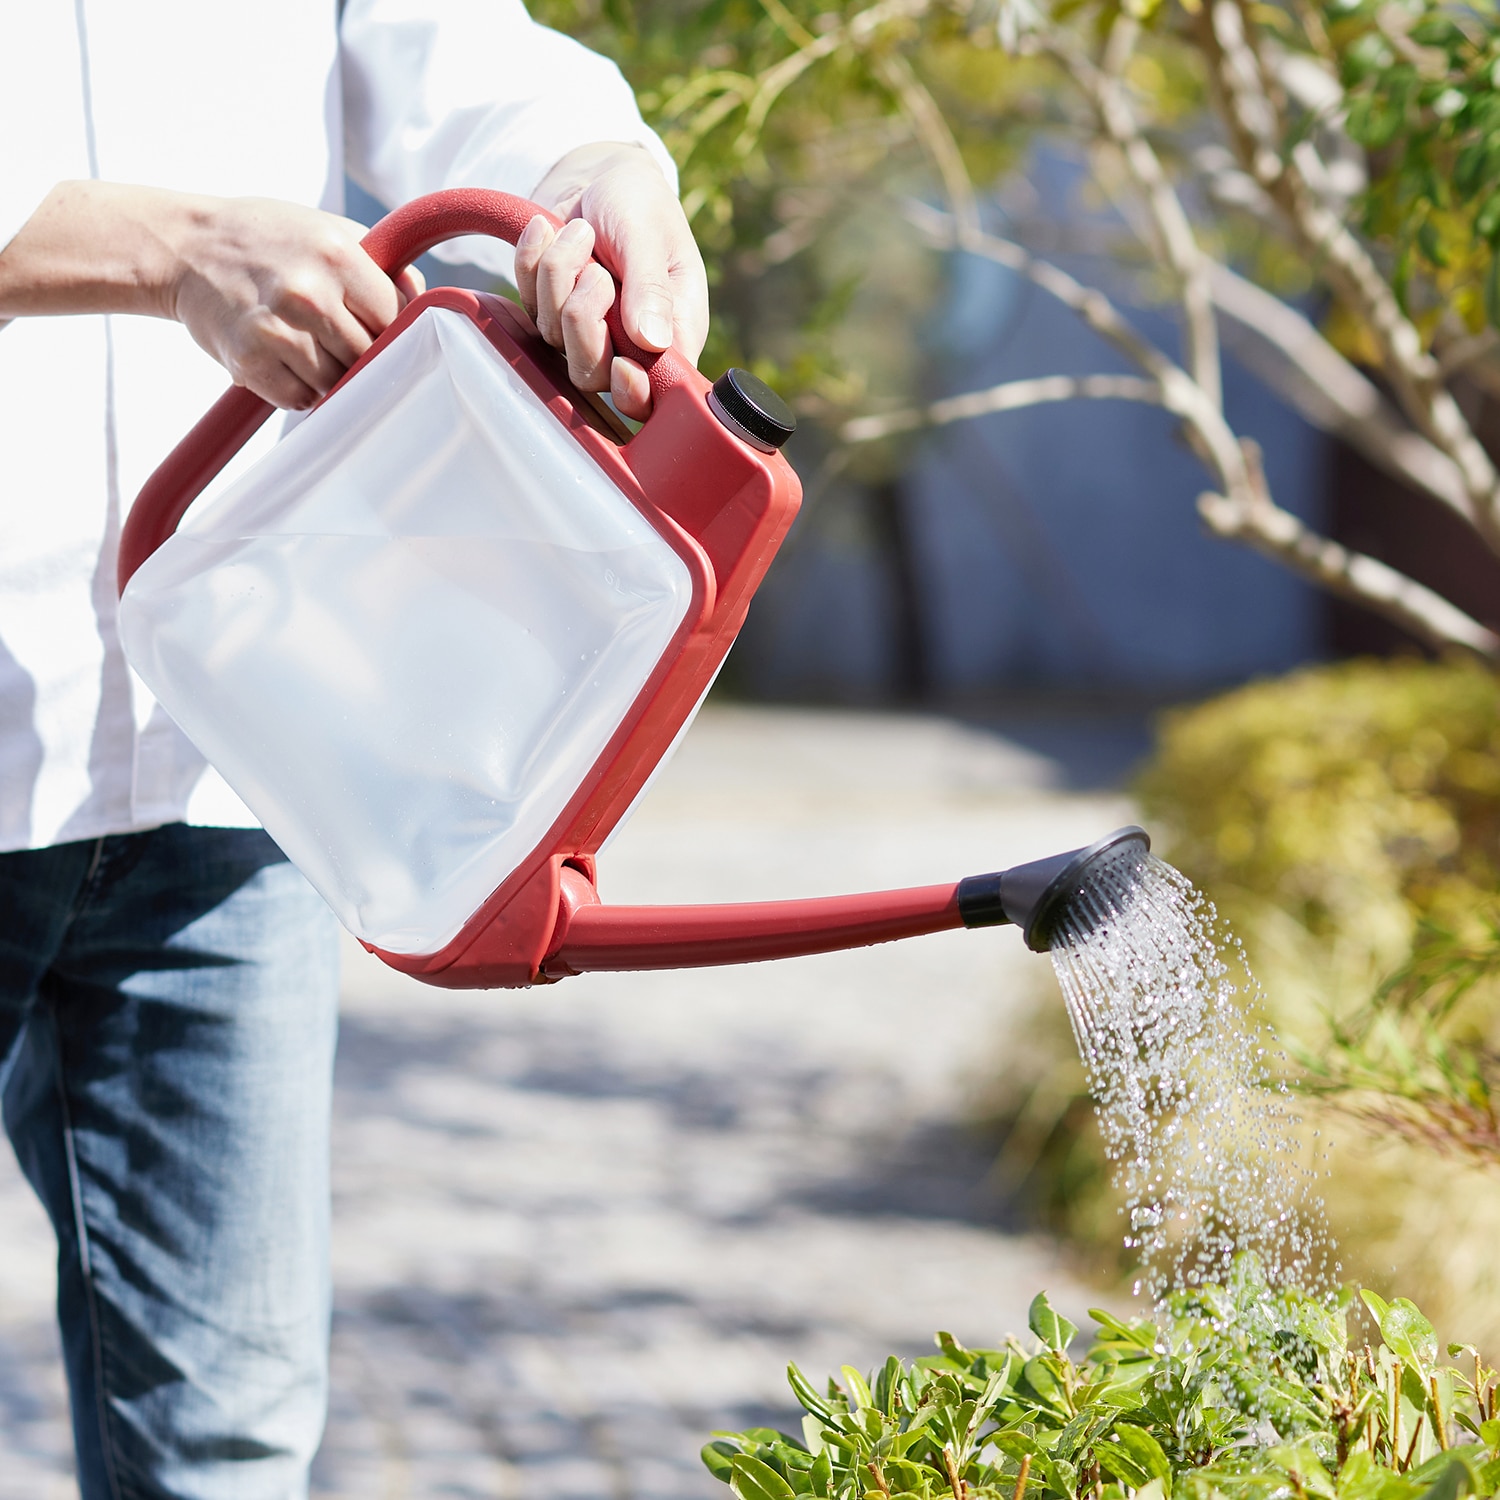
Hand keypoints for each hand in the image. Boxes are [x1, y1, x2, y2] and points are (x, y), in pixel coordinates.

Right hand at [171, 197, 423, 409]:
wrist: (185, 247)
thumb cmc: (269, 240)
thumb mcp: (330, 231)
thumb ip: (383, 267)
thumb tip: (426, 304)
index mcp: (338, 256)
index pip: (397, 319)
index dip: (394, 331)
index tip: (382, 331)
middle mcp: (308, 293)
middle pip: (369, 357)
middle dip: (361, 355)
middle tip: (341, 341)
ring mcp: (277, 331)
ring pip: (337, 384)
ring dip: (331, 376)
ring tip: (310, 346)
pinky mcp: (249, 361)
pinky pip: (301, 399)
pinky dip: (300, 389)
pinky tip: (286, 361)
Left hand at [515, 143, 707, 420]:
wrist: (597, 172)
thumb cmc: (638, 201)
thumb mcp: (650, 235)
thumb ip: (650, 287)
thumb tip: (654, 342)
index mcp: (673, 333)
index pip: (654, 393)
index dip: (634, 392)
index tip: (622, 364)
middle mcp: (630, 342)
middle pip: (592, 376)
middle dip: (583, 321)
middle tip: (597, 273)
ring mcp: (586, 331)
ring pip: (555, 336)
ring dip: (559, 275)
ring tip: (579, 231)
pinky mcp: (551, 312)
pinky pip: (528, 302)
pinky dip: (533, 260)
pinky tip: (550, 229)